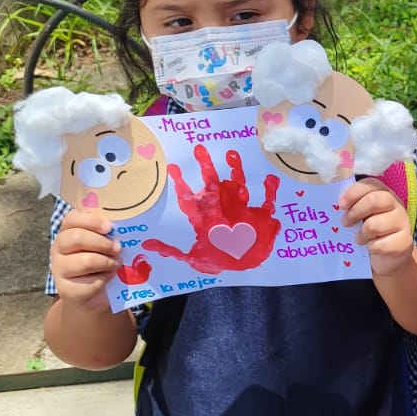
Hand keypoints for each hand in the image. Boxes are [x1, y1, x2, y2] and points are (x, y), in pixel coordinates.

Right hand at [50, 209, 121, 311]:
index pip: (72, 218)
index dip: (91, 220)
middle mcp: (58, 248)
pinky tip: (107, 279)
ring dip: (107, 262)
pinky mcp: (66, 290)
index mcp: (68, 231)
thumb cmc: (102, 262)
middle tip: (118, 248)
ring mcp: (59, 269)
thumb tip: (124, 223)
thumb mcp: (105, 243)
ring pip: (85, 261)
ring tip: (116, 264)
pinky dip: (104, 280)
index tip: (109, 227)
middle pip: (77, 237)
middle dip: (103, 243)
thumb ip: (108, 232)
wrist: (94, 295)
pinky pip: (90, 282)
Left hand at [141, 145, 280, 273]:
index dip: (182, 184)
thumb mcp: (195, 258)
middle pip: (213, 184)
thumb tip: (146, 246)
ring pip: (238, 185)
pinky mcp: (260, 215)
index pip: (191, 199)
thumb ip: (173, 251)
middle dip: (206, 167)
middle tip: (199, 149)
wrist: (246, 266)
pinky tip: (270, 179)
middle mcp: (222, 209)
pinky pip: (266, 200)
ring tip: (232, 154)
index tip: (173, 168)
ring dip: (236, 170)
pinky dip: (270, 190)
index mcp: (206, 219)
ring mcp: (241, 210)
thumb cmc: (220, 260)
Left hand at [340, 178, 413, 275]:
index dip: (353, 192)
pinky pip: (381, 245)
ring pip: (375, 225)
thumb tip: (337, 204)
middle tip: (346, 223)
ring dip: (362, 234)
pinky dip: (372, 248)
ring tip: (360, 239)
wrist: (388, 257)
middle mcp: (396, 205)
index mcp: (384, 194)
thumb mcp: (362, 216)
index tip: (341, 205)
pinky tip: (372, 248)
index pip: (370, 184)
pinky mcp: (405, 242)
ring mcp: (403, 223)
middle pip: (374, 201)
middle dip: (354, 212)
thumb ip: (352, 206)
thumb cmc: (370, 233)